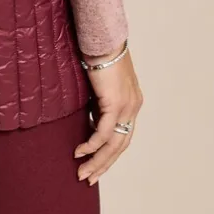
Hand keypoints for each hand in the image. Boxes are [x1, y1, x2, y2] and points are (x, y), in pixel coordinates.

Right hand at [73, 41, 142, 184]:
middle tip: (88, 177)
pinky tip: (80, 152)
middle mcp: (133, 107)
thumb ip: (97, 99)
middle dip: (104, 163)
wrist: (102, 36)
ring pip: (113, 144)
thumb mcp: (99, 82)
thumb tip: (87, 114)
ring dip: (97, 161)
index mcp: (131, 101)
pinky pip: (103, 133)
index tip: (95, 163)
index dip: (109, 152)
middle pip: (120, 145)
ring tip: (82, 172)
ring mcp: (126, 106)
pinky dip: (92, 145)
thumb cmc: (98, 52)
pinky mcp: (115, 104)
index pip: (123, 134)